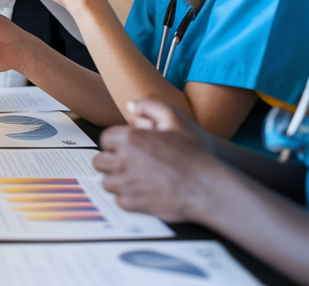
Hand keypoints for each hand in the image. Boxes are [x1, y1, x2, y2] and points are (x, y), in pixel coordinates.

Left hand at [94, 98, 224, 223]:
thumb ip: (151, 105)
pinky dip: (128, 198)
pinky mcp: (132, 203)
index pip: (105, 139)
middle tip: (128, 163)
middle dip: (112, 161)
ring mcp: (126, 183)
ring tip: (135, 178)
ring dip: (118, 180)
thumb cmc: (195, 154)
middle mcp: (123, 160)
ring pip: (107, 182)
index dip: (116, 143)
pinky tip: (142, 192)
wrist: (207, 186)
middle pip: (100, 161)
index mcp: (130, 138)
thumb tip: (131, 105)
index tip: (126, 147)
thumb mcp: (176, 119)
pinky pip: (119, 200)